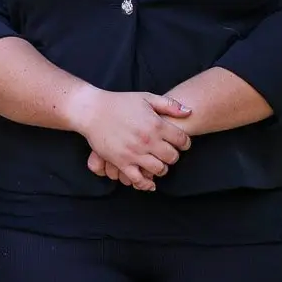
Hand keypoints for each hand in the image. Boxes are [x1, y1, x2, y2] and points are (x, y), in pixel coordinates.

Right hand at [69, 88, 191, 190]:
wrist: (92, 111)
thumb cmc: (119, 103)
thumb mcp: (146, 97)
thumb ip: (169, 105)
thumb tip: (189, 112)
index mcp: (156, 124)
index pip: (182, 140)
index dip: (184, 143)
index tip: (180, 143)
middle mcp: (147, 140)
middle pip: (172, 157)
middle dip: (173, 156)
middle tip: (168, 153)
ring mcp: (134, 153)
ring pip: (159, 169)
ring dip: (162, 168)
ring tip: (158, 163)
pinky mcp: (121, 162)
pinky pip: (138, 179)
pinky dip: (146, 183)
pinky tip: (149, 182)